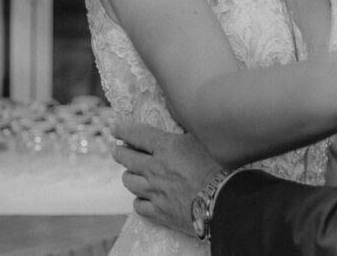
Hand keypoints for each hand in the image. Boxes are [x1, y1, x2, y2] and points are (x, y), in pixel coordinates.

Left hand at [112, 121, 222, 235]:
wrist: (221, 201)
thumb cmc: (217, 167)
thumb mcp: (201, 141)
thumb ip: (183, 134)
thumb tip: (179, 124)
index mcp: (165, 147)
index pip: (136, 134)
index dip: (123, 130)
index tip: (115, 128)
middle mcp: (154, 168)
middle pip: (127, 158)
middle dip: (119, 152)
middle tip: (117, 150)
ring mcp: (154, 191)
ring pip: (129, 182)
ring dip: (128, 175)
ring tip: (129, 173)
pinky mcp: (159, 212)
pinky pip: (139, 205)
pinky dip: (139, 200)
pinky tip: (142, 198)